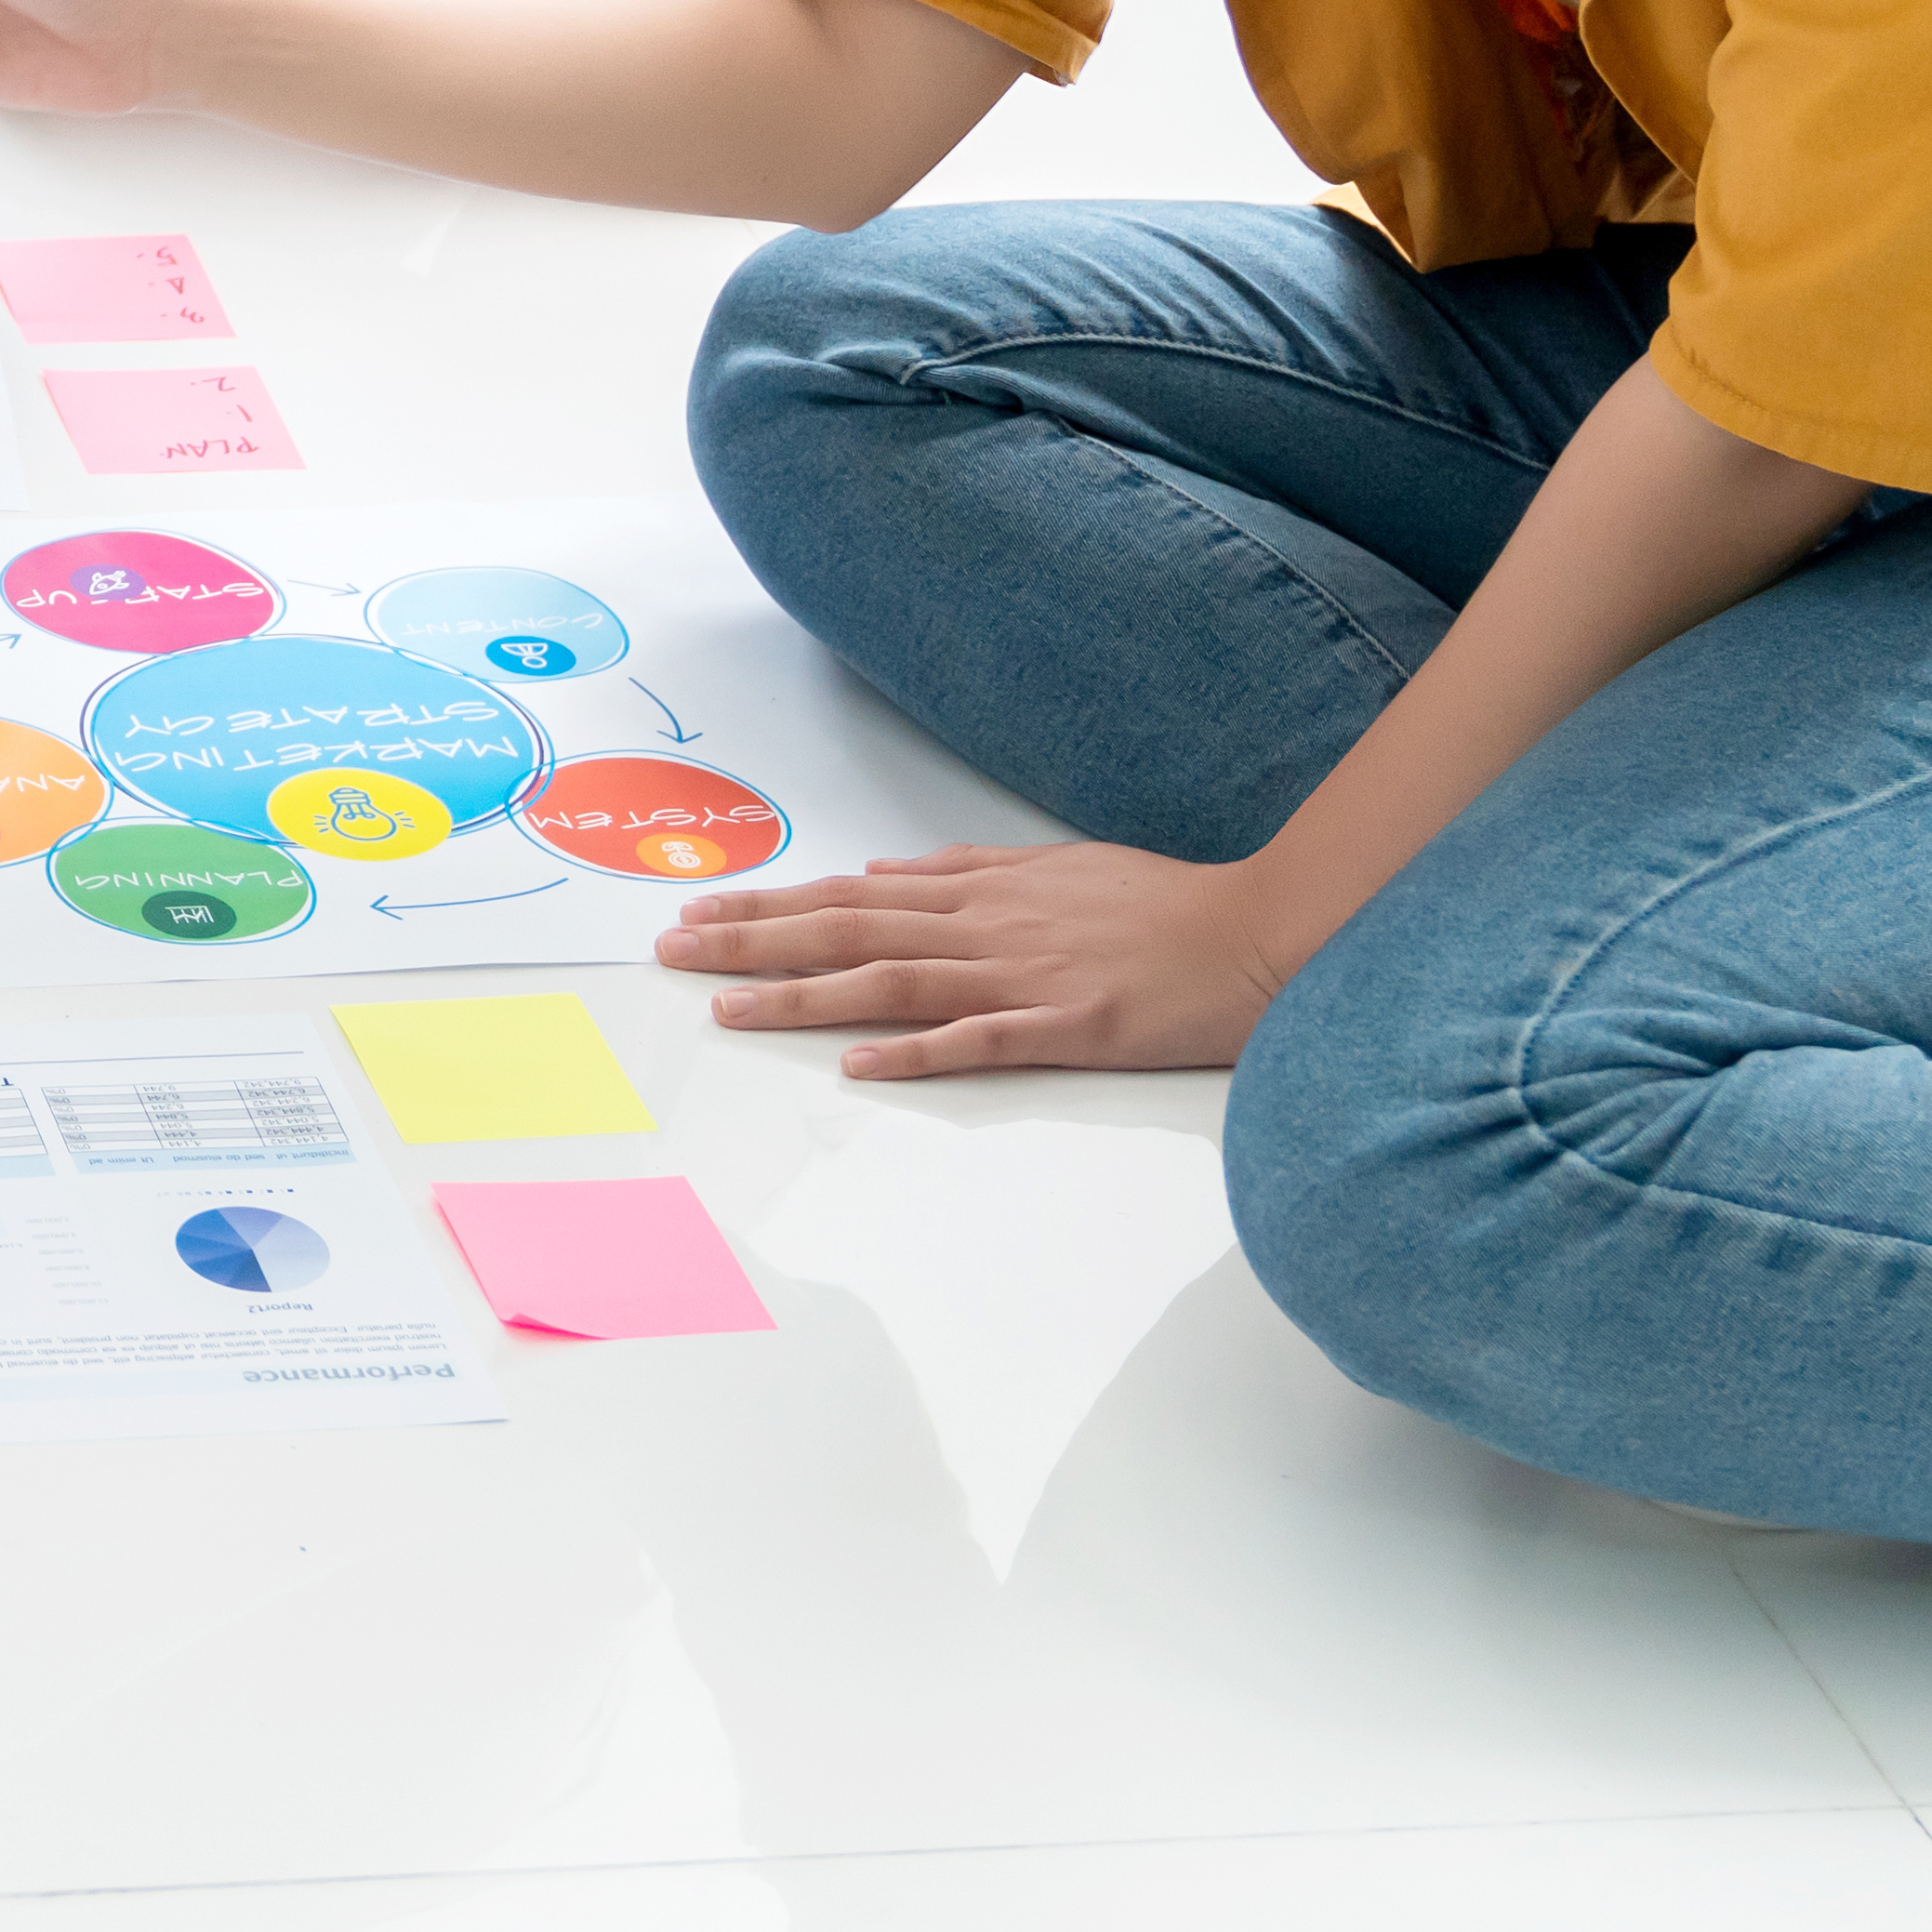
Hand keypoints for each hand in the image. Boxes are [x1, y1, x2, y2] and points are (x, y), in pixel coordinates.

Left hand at [655, 837, 1296, 1078]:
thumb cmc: (1162, 904)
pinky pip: (981, 1040)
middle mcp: (987, 926)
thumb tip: (888, 871)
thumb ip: (968, 870)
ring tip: (728, 1008)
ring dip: (804, 997)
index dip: (769, 904)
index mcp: (981, 890)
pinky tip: (861, 1065)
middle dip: (753, 942)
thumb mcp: (1055, 866)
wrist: (1259, 931)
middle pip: (847, 932)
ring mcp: (1025, 976)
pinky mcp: (1071, 1026)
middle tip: (672, 953)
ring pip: (892, 983)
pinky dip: (917, 1051)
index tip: (700, 912)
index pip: (849, 895)